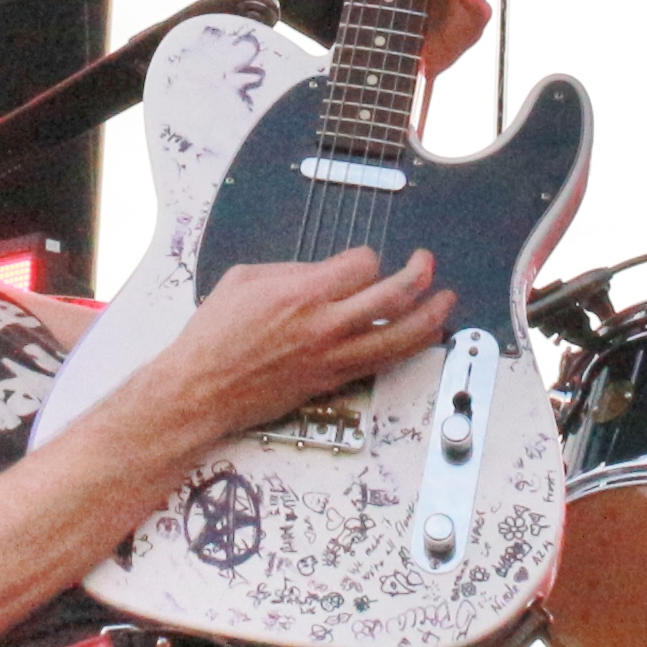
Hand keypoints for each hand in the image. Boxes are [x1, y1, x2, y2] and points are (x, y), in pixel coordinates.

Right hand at [157, 247, 454, 444]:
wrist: (201, 388)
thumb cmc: (214, 337)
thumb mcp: (243, 279)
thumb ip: (290, 270)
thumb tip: (321, 271)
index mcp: (304, 292)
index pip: (363, 264)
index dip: (367, 258)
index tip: (361, 261)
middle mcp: (326, 325)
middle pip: (394, 295)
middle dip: (419, 274)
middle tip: (427, 264)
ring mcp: (332, 356)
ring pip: (399, 335)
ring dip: (430, 316)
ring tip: (445, 302)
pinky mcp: (332, 380)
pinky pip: (381, 362)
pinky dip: (407, 348)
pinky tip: (421, 338)